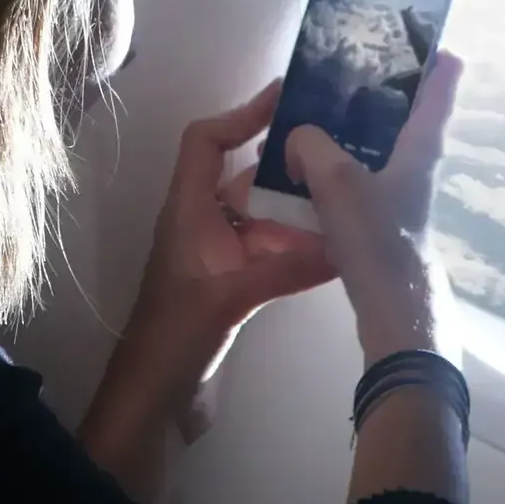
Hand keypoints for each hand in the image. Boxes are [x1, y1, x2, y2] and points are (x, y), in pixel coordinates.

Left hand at [79, 82, 335, 482]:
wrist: (152, 404)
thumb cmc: (172, 340)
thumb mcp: (229, 298)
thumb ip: (284, 269)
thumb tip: (344, 244)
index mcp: (187, 213)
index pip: (206, 143)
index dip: (241, 115)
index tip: (288, 99)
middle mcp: (204, 227)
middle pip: (246, 178)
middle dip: (289, 167)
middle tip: (342, 151)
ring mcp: (220, 259)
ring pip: (265, 220)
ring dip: (302, 213)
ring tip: (351, 200)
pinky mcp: (234, 290)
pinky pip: (273, 257)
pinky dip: (302, 252)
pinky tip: (340, 254)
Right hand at [282, 50, 462, 365]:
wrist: (394, 311)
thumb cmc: (379, 238)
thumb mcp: (338, 181)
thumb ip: (312, 145)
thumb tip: (297, 137)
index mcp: (422, 142)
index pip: (442, 79)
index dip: (428, 47)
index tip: (401, 26)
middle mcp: (417, 160)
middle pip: (403, 106)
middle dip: (372, 81)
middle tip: (333, 61)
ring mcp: (399, 189)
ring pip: (374, 141)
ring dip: (345, 125)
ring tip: (304, 109)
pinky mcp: (380, 215)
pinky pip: (355, 174)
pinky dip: (332, 162)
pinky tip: (298, 165)